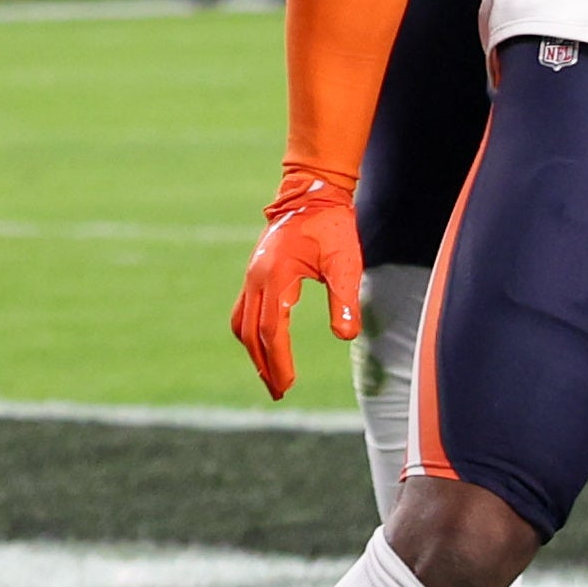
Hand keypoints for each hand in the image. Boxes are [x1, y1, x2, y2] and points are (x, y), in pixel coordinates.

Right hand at [231, 167, 361, 399]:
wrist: (312, 194)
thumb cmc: (332, 227)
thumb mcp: (346, 262)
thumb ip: (344, 299)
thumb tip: (344, 336)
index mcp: (275, 278)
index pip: (272, 331)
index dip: (279, 361)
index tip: (288, 385)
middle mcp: (255, 280)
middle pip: (251, 334)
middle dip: (265, 365)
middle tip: (279, 392)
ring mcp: (250, 276)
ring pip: (241, 324)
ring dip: (253, 352)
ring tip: (270, 376)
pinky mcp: (254, 274)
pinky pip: (242, 311)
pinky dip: (249, 333)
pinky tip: (264, 345)